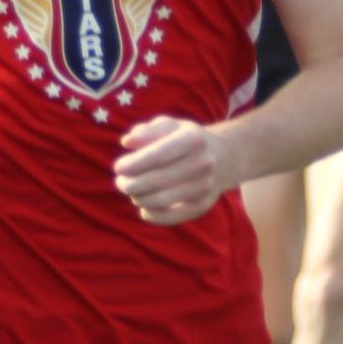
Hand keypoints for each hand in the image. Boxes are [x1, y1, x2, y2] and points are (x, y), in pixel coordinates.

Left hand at [113, 116, 233, 225]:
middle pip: (156, 180)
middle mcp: (203, 163)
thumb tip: (126, 142)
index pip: (157, 155)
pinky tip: (143, 208)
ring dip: (138, 199)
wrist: (224, 157)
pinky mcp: (203, 205)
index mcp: (193, 139)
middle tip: (120, 182)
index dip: (133, 164)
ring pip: (161, 200)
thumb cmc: (185, 138)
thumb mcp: (169, 125)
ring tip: (132, 192)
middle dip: (130, 184)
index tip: (118, 167)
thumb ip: (146, 131)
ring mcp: (205, 186)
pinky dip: (152, 215)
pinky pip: (172, 217)